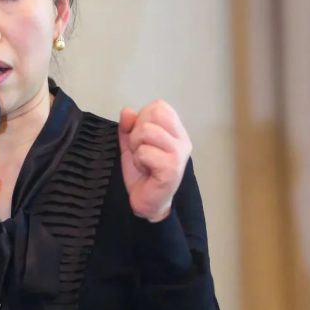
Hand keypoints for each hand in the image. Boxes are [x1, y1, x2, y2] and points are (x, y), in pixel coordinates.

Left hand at [118, 100, 191, 221]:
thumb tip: (127, 111)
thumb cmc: (143, 173)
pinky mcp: (172, 168)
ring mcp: (179, 153)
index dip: (143, 118)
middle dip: (138, 131)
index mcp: (175, 131)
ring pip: (146, 131)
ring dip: (136, 147)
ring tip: (143, 160)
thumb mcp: (131, 144)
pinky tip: (146, 171)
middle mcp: (182, 140)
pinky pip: (144, 151)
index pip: (159, 106)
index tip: (142, 138)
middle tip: (141, 150)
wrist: (147, 202)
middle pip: (154, 113)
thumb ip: (128, 126)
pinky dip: (139, 160)